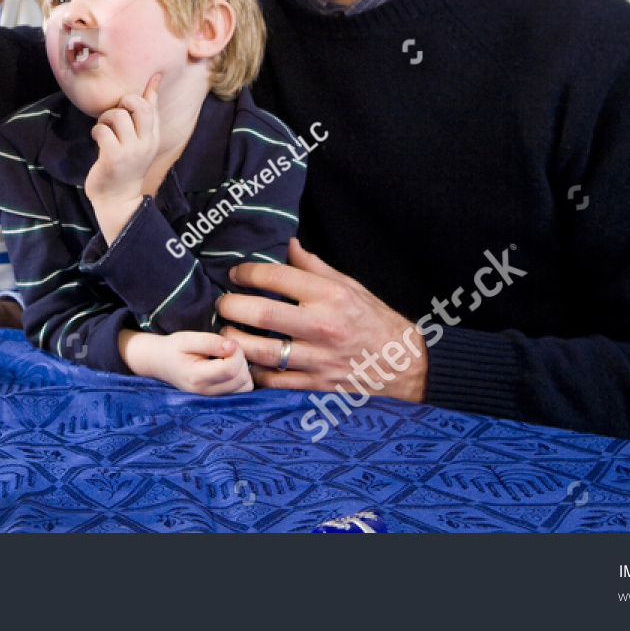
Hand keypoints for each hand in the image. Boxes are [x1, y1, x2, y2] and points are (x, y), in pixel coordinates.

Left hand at [85, 74, 160, 240]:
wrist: (117, 200)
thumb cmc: (126, 167)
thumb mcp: (141, 144)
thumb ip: (144, 119)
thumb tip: (153, 87)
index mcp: (153, 139)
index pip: (154, 109)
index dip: (152, 89)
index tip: (154, 74)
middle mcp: (145, 144)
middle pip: (140, 107)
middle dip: (125, 100)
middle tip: (116, 110)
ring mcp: (129, 152)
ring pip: (118, 116)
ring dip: (106, 117)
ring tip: (103, 127)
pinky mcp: (112, 158)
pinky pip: (102, 131)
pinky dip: (96, 130)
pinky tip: (97, 138)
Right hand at [120, 329, 252, 394]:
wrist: (161, 363)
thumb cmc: (174, 349)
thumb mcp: (187, 339)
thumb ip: (210, 342)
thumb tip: (234, 346)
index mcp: (197, 378)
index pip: (231, 369)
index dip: (236, 351)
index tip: (227, 341)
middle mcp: (206, 393)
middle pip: (241, 378)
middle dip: (240, 359)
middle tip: (227, 348)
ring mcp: (213, 399)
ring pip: (245, 386)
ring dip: (242, 369)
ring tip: (226, 358)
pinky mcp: (220, 399)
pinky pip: (243, 390)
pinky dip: (241, 377)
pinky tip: (228, 367)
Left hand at [216, 238, 426, 400]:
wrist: (407, 367)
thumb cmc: (376, 322)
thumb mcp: (352, 287)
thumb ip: (316, 267)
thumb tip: (288, 244)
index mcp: (331, 296)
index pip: (277, 276)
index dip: (247, 272)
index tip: (235, 274)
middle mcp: (323, 326)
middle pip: (261, 313)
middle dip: (231, 306)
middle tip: (222, 303)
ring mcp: (319, 359)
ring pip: (262, 350)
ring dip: (235, 341)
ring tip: (225, 333)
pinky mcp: (317, 386)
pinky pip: (274, 382)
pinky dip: (254, 373)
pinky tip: (246, 362)